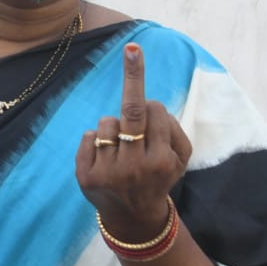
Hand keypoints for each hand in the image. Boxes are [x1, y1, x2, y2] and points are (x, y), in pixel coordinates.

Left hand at [75, 43, 191, 242]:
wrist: (134, 216)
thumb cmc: (158, 176)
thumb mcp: (179, 160)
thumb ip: (174, 131)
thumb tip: (153, 105)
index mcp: (162, 161)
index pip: (155, 113)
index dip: (152, 106)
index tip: (144, 81)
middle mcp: (136, 166)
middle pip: (132, 112)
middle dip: (133, 77)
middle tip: (133, 49)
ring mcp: (109, 172)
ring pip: (106, 123)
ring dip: (112, 127)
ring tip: (120, 149)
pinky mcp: (86, 176)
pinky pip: (88, 137)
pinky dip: (95, 140)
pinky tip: (105, 158)